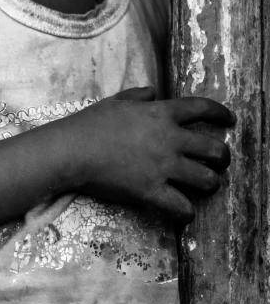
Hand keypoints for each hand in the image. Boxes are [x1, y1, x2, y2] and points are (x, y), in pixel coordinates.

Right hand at [66, 87, 233, 222]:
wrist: (73, 150)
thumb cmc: (91, 123)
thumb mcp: (116, 101)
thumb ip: (138, 96)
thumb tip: (153, 92)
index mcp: (161, 113)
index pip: (202, 108)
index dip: (221, 113)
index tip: (230, 119)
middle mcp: (169, 139)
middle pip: (214, 149)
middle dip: (222, 156)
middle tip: (219, 161)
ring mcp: (163, 167)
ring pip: (207, 180)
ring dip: (210, 183)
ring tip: (206, 185)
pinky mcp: (152, 191)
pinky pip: (182, 207)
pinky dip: (187, 211)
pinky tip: (184, 211)